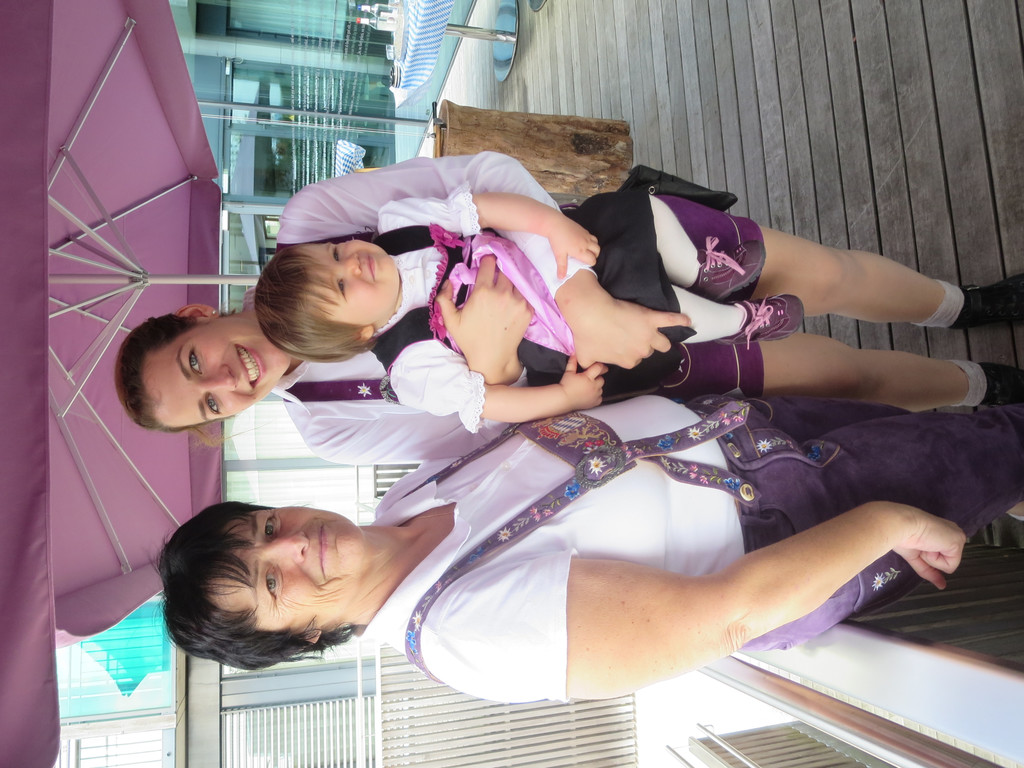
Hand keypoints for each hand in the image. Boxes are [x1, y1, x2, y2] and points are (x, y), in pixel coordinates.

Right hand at [439, 256, 532, 384]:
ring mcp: (517, 301)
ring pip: (516, 280)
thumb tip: (448, 282)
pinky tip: (511, 302)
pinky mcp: (528, 310)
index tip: (485, 264)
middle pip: (504, 269)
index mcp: (483, 292)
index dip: (486, 261)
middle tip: (494, 278)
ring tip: (504, 291)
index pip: (489, 262)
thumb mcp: (451, 320)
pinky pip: (525, 294)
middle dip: (499, 271)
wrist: (492, 358)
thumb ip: (444, 298)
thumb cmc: (470, 339)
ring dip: (510, 282)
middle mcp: (502, 293)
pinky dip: (519, 294)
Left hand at [546, 216, 599, 277]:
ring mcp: (586, 235)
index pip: (592, 260)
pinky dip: (591, 240)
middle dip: (594, 255)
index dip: (590, 263)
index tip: (583, 263)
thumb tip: (561, 278)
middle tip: (586, 257)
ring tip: (587, 250)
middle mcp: (586, 243)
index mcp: (581, 251)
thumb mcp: (559, 255)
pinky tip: (583, 241)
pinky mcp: (583, 229)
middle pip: (597, 251)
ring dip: (594, 247)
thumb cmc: (557, 240)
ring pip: (596, 243)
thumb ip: (562, 267)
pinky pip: (592, 236)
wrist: (555, 224)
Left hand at [557, 272, 690, 367]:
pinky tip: (687, 321)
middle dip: (642, 345)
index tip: (622, 344)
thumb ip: (591, 367)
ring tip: (658, 334)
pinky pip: (671, 320)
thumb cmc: (586, 334)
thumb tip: (596, 370)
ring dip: (660, 340)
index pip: (633, 360)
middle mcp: (641, 351)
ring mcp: (648, 335)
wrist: (590, 313)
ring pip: (662, 343)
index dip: (628, 352)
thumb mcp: (585, 357)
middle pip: (648, 351)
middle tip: (633, 335)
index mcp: (627, 361)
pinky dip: (680, 320)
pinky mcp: (652, 319)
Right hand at [558, 356, 605, 409]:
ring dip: (597, 387)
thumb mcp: (569, 372)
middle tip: (589, 379)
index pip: (599, 368)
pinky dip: (596, 396)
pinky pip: (600, 398)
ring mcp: (595, 395)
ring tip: (588, 387)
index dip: (599, 366)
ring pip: (601, 388)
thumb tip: (574, 354)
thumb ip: (573, 363)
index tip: (597, 367)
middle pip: (601, 379)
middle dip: (597, 378)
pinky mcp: (594, 402)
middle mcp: (593, 386)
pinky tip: (590, 394)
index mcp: (588, 377)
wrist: (563, 399)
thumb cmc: (565, 386)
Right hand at [891, 505, 966, 588]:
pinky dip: (935, 560)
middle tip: (921, 544)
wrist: (900, 525)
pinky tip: (928, 545)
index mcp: (943, 532)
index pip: (944, 555)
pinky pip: (949, 566)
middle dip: (932, 558)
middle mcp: (953, 533)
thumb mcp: (916, 557)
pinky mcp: (957, 543)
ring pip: (949, 564)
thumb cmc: (902, 535)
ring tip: (923, 544)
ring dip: (932, 559)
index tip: (920, 544)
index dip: (930, 556)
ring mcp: (957, 537)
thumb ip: (929, 570)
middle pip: (948, 561)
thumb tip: (942, 586)